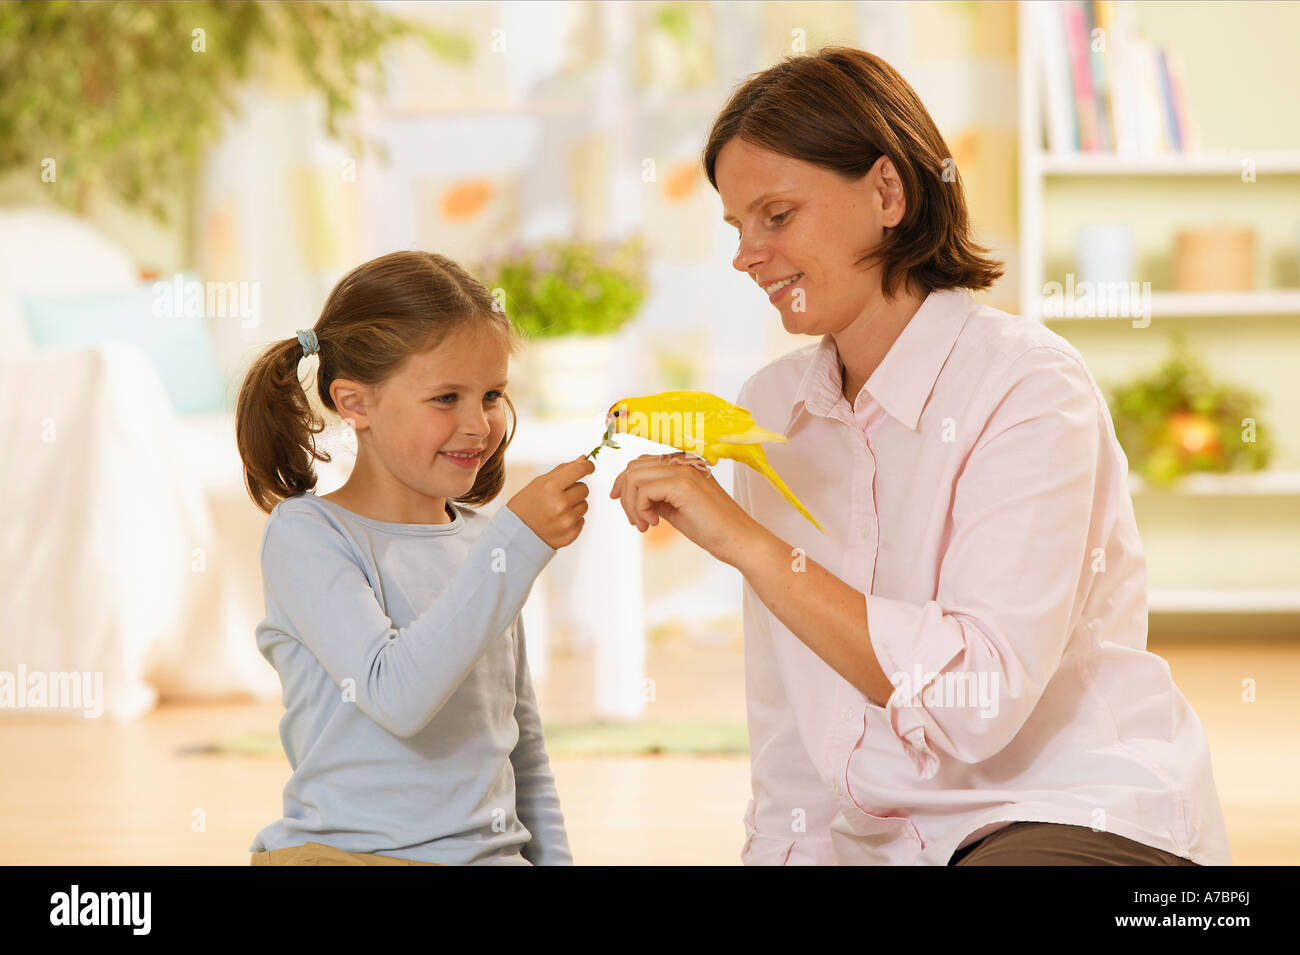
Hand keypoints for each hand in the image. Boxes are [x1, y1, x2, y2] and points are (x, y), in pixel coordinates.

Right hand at [506, 455, 593, 548]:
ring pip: (585, 505)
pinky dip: (572, 519)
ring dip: (574, 505)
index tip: (588, 466)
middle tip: (560, 495)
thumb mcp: (539, 483)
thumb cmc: (525, 505)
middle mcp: (560, 504)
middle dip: (574, 489)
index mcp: (551, 487)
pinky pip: (581, 520)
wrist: (515, 534)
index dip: (587, 466)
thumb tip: (583, 459)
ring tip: (557, 509)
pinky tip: (558, 521)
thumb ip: (563, 470)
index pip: (580, 470)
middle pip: (584, 489)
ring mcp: (566, 521)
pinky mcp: (570, 534)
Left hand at [609, 452, 758, 565]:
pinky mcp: (683, 484)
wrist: (737, 539)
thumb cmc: (710, 527)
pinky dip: (641, 509)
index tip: (619, 501)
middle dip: (625, 496)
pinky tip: (654, 524)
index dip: (624, 482)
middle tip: (636, 521)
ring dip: (632, 505)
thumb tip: (629, 496)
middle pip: (634, 467)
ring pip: (635, 478)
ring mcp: (683, 470)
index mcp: (682, 463)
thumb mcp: (674, 507)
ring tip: (644, 525)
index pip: (641, 463)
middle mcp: (682, 461)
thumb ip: (654, 496)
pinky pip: (644, 491)